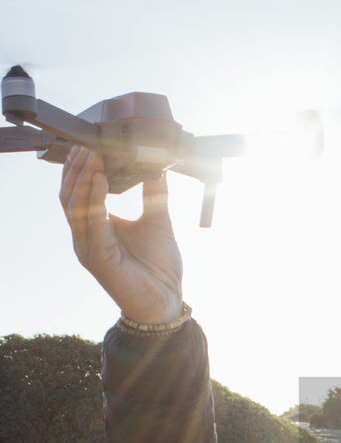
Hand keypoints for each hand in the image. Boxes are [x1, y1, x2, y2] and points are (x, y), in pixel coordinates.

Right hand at [60, 146, 183, 323]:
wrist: (168, 301)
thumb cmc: (160, 266)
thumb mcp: (158, 219)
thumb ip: (155, 192)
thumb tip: (157, 161)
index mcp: (96, 227)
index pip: (78, 191)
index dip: (81, 167)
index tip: (91, 142)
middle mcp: (86, 236)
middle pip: (69, 195)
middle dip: (77, 168)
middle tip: (87, 142)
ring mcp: (89, 248)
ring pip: (74, 206)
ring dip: (82, 178)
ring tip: (92, 154)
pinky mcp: (98, 259)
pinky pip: (91, 224)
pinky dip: (94, 199)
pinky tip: (100, 179)